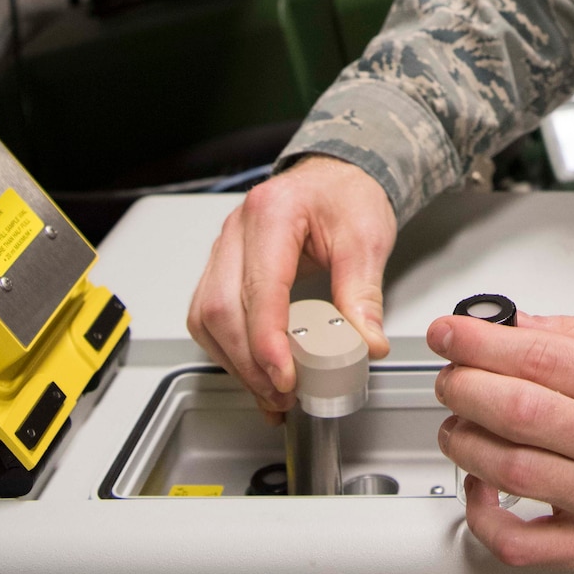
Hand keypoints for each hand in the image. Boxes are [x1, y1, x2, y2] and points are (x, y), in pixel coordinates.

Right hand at [187, 155, 395, 409]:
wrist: (336, 177)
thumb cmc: (348, 196)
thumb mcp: (368, 238)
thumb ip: (364, 294)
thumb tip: (366, 344)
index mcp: (273, 214)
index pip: (258, 289)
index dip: (267, 342)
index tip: (285, 378)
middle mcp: (237, 230)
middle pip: (220, 309)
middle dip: (248, 364)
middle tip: (281, 396)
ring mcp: (224, 249)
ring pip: (206, 318)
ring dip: (234, 363)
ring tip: (269, 392)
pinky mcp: (222, 268)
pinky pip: (208, 316)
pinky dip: (227, 351)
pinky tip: (253, 372)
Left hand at [428, 311, 573, 573]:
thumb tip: (512, 326)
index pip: (539, 356)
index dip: (479, 342)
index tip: (449, 333)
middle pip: (517, 410)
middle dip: (463, 386)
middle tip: (449, 376)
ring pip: (510, 470)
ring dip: (463, 442)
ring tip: (457, 424)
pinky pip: (520, 543)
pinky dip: (482, 517)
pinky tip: (478, 489)